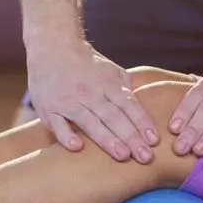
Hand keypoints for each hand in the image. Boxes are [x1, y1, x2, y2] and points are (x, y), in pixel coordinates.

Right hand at [26, 39, 160, 162]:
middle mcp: (89, 92)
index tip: (154, 141)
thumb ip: (126, 88)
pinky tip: (77, 147)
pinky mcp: (49, 109)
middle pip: (113, 116)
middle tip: (145, 157)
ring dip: (107, 139)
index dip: (142, 122)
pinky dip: (66, 135)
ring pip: (90, 122)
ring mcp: (68, 101)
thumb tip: (144, 106)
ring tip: (123, 156)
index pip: (129, 105)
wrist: (51, 46)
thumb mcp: (110, 69)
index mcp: (107, 83)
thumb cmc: (85, 63)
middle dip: (130, 137)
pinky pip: (58, 124)